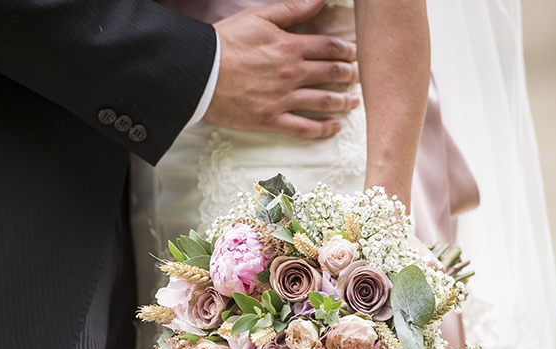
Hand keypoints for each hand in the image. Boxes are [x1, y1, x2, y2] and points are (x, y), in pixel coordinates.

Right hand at [205, 0, 359, 138]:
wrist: (198, 74)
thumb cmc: (224, 44)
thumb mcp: (258, 17)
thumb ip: (292, 9)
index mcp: (291, 47)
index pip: (331, 47)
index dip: (347, 50)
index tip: (354, 53)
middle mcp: (292, 73)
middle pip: (333, 74)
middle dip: (350, 75)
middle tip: (357, 76)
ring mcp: (283, 98)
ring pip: (325, 101)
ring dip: (344, 101)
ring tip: (353, 102)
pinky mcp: (271, 120)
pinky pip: (304, 128)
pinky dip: (323, 129)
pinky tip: (334, 127)